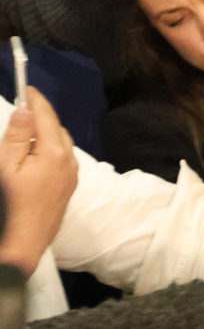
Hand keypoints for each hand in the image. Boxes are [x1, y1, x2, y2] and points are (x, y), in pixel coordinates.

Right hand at [0, 88, 77, 270]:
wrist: (26, 240)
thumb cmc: (11, 202)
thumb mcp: (6, 165)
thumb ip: (16, 136)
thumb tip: (26, 110)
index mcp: (54, 152)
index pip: (46, 116)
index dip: (36, 100)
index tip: (27, 88)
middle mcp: (69, 160)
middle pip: (56, 128)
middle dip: (41, 115)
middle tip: (23, 107)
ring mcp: (72, 174)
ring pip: (61, 143)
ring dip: (46, 132)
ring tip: (26, 130)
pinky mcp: (69, 185)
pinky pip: (63, 157)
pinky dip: (50, 147)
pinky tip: (36, 154)